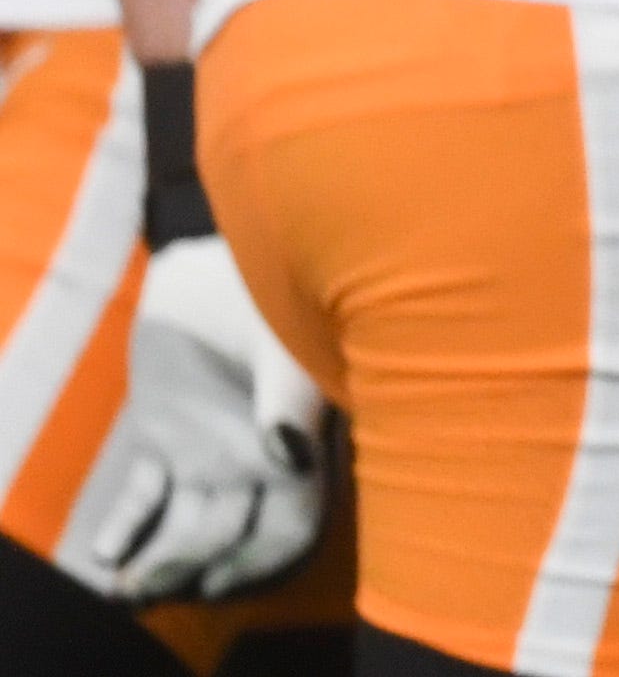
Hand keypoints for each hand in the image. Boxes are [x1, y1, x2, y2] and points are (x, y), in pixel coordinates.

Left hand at [92, 237, 327, 601]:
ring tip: (118, 586)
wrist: (234, 242)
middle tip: (146, 589)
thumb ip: (291, 392)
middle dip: (189, 569)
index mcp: (302, 444)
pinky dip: (127, 526)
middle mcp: (258, 460)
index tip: (217, 582)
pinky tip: (105, 552)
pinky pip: (147, 495)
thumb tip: (289, 457)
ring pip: (184, 524)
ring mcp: (210, 450)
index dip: (257, 564)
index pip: (289, 528)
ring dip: (154, 560)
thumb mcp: (291, 333)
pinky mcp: (168, 433)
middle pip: (228, 537)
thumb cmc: (276, 285)